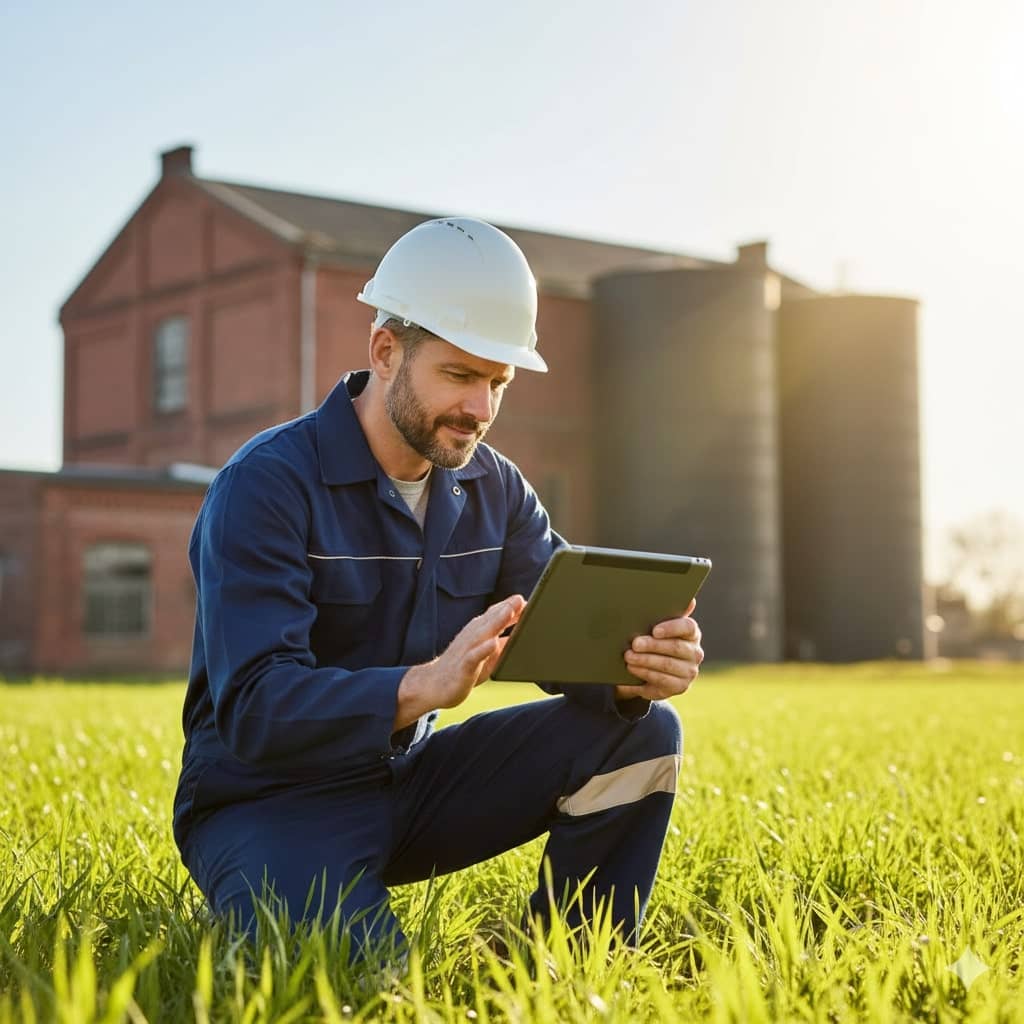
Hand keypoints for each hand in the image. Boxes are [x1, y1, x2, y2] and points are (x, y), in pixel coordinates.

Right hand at [395, 595, 525, 729]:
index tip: (531, 602)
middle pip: (492, 618)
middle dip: (507, 608)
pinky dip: (483, 649)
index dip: (513, 607)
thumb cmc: (465, 667)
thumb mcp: (489, 654)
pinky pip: (474, 656)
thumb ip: (505, 643)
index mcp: (480, 631)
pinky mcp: (464, 665)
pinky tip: (493, 643)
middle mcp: (473, 635)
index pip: (497, 614)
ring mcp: (468, 649)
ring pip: (483, 632)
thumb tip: (524, 633)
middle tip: (522, 599)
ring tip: (509, 612)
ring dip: (497, 621)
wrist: (434, 685)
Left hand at [615, 598, 702, 702]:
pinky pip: (662, 680)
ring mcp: (689, 671)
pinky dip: (645, 673)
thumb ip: (668, 613)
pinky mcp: (680, 687)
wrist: (652, 670)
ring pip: (667, 664)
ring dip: (645, 660)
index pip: (688, 627)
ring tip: (628, 656)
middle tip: (634, 644)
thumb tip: (690, 600)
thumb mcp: (658, 627)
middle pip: (675, 647)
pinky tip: (632, 668)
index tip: (654, 630)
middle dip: (652, 645)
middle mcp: (695, 653)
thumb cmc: (655, 641)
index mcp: (692, 633)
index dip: (671, 628)